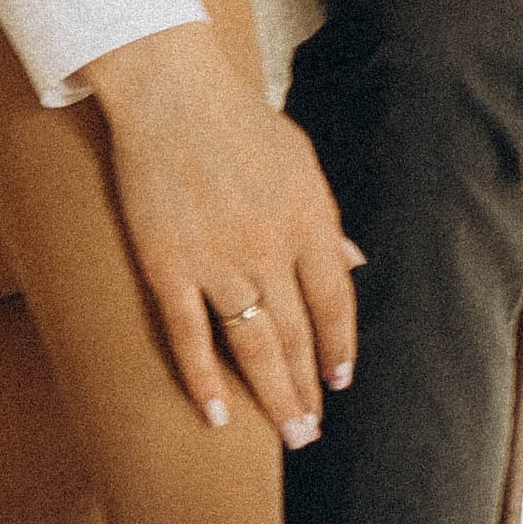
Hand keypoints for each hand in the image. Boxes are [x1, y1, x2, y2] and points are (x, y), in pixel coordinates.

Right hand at [77, 20, 361, 445]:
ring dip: (272, 396)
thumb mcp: (299, 160)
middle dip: (308, 390)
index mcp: (307, 215)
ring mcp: (216, 259)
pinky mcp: (168, 265)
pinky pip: (189, 337)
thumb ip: (325, 218)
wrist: (171, 91)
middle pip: (296, 336)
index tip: (341, 382)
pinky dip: (203, 381)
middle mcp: (268, 244)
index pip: (334, 302)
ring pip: (251, 347)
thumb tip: (354, 263)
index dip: (340, 348)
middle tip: (311, 432)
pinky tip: (216, 413)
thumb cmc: (238, 121)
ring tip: (285, 433)